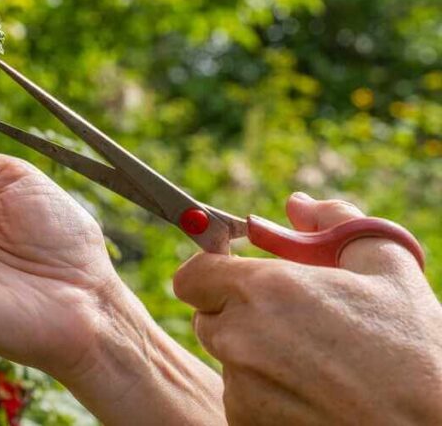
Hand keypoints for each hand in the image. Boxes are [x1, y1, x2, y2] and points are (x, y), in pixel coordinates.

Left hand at [174, 193, 441, 424]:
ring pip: (229, 360)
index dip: (215, 273)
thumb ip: (332, 223)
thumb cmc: (415, 350)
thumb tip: (298, 205)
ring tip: (317, 365)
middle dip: (239, 313)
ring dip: (257, 356)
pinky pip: (243, 399)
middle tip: (291, 322)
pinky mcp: (246, 424)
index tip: (240, 278)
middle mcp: (240, 338)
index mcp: (264, 290)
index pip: (193, 274)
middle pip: (209, 317)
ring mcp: (241, 387)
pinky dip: (267, 395)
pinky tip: (315, 395)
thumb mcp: (387, 268)